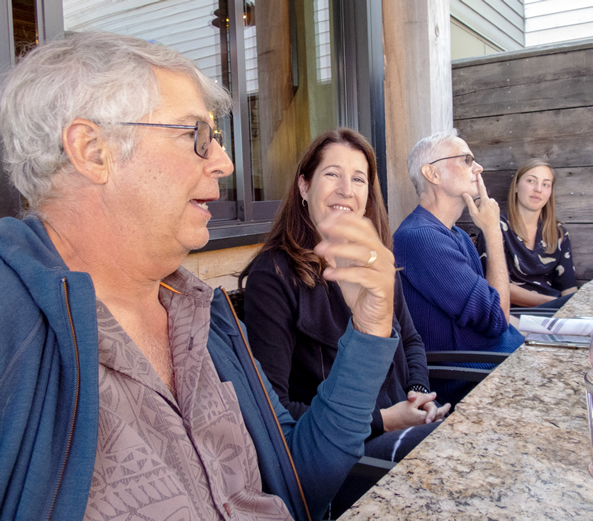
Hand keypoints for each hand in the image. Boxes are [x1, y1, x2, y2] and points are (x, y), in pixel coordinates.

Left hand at [314, 212, 394, 337]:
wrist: (371, 317)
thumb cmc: (360, 290)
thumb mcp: (347, 265)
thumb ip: (341, 249)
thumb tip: (328, 231)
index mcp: (377, 248)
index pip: (365, 226)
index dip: (347, 220)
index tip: (327, 218)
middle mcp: (384, 257)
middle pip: (364, 236)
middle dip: (342, 230)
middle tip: (322, 228)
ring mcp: (385, 271)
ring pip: (363, 253)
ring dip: (339, 249)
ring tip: (319, 250)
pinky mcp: (382, 286)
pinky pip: (362, 275)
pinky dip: (343, 273)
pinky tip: (327, 274)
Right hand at [381, 391, 447, 430]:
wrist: (387, 422)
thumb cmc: (398, 412)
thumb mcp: (411, 402)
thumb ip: (423, 398)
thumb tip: (434, 395)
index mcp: (424, 418)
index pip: (436, 411)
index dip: (442, 407)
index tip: (449, 404)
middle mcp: (424, 425)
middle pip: (438, 419)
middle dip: (444, 413)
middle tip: (449, 409)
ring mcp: (420, 429)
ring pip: (434, 424)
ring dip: (439, 419)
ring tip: (443, 415)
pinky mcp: (416, 431)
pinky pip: (429, 427)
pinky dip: (433, 422)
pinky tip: (433, 420)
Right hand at [462, 173, 499, 236]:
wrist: (492, 229)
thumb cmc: (482, 222)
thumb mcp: (473, 213)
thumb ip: (469, 202)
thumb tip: (465, 194)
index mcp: (486, 201)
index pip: (482, 188)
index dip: (479, 181)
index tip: (479, 174)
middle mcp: (492, 201)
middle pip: (481, 198)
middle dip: (478, 204)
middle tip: (478, 213)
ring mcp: (495, 204)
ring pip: (485, 202)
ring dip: (482, 207)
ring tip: (483, 215)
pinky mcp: (497, 207)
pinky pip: (489, 205)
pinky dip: (487, 208)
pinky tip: (487, 215)